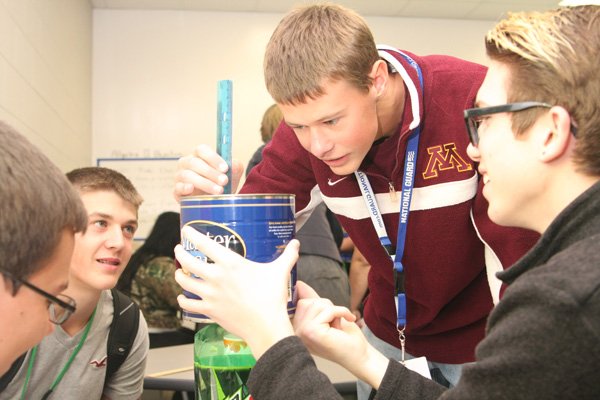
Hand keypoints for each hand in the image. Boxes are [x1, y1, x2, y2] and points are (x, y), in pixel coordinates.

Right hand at [173, 144, 244, 200]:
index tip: (225, 168)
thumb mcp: (232, 175)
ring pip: (187, 175)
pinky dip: (184, 188)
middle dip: (211, 172)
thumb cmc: (222, 183)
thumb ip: (235, 167)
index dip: (213, 158)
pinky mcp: (177, 191)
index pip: (201, 150)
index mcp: (199, 155)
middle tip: (224, 181)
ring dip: (204, 183)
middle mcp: (186, 163)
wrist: (215, 201)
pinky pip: (178, 188)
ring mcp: (180, 176)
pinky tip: (192, 189)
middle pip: (195, 163)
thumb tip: (234, 165)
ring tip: (219, 191)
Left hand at [174, 225, 298, 357]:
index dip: (192, 234)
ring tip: (180, 272)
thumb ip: (287, 255)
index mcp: (230, 263)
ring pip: (184, 281)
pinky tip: (182, 297)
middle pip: (188, 261)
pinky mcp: (209, 310)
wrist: (265, 324)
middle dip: (180, 253)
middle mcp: (215, 276)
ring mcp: (210, 295)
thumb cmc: (272, 296)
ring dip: (179, 275)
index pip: (204, 243)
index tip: (186, 230)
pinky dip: (182, 300)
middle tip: (179, 249)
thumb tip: (296, 243)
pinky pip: (188, 305)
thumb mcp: (279, 271)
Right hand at [293, 283, 387, 387]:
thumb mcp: (326, 314)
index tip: (323, 309)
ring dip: (333, 311)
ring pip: (317, 304)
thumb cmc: (344, 337)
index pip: (298, 303)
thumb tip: (299, 284)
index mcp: (296, 329)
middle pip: (307, 302)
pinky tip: (346, 321)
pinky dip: (341, 312)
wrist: (359, 355)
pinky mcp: (312, 331)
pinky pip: (327, 310)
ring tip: (337, 326)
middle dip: (326, 307)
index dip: (314, 302)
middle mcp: (295, 333)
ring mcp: (302, 332)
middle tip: (334, 324)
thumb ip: (312, 300)